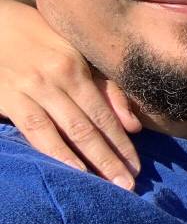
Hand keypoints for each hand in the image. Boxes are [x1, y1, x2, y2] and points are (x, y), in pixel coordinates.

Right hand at [0, 0, 140, 187]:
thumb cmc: (42, 38)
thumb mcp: (77, 53)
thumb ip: (106, 87)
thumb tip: (133, 126)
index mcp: (75, 66)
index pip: (104, 112)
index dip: (121, 142)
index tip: (137, 167)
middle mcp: (54, 79)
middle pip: (87, 126)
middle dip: (109, 158)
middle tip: (128, 185)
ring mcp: (28, 90)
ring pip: (61, 133)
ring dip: (85, 161)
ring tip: (103, 185)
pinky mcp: (5, 100)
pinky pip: (33, 131)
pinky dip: (52, 152)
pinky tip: (69, 169)